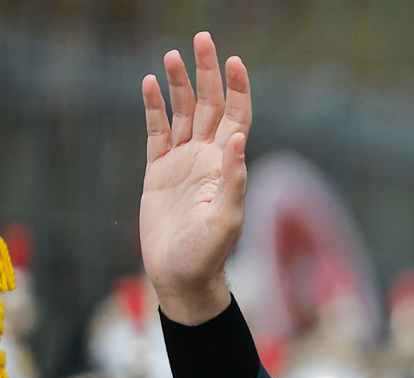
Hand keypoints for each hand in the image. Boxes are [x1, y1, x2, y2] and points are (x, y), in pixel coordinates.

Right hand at [140, 32, 250, 324]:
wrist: (181, 276)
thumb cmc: (208, 254)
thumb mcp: (225, 220)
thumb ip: (233, 181)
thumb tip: (238, 141)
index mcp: (227, 165)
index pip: (237, 117)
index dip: (237, 89)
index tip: (234, 61)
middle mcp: (208, 158)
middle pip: (211, 105)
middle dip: (208, 73)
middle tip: (202, 39)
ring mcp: (182, 163)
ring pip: (183, 113)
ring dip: (179, 84)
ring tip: (172, 55)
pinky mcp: (158, 172)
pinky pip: (156, 131)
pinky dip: (154, 107)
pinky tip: (149, 84)